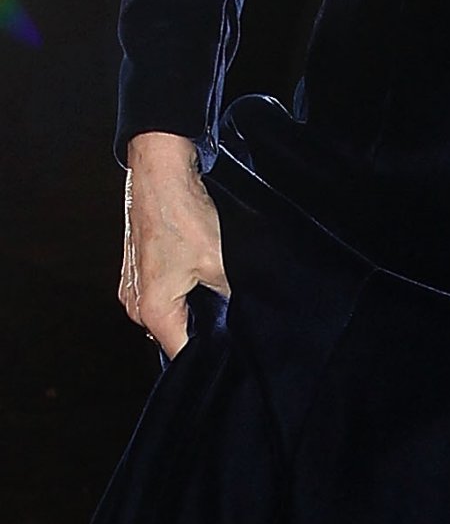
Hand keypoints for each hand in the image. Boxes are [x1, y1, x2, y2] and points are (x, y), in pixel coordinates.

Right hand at [119, 131, 229, 357]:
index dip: (213, 349)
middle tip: (230, 309)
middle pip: (175, 333)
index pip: (184, 353)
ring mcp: (132, 286)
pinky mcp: (137, 268)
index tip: (235, 342)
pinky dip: (181, 287)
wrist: (160, 171)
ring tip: (214, 284)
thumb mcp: (219, 261)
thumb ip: (230, 296)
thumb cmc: (182, 213)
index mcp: (151, 312)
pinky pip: (162, 291)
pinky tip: (200, 268)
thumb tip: (243, 313)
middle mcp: (135, 305)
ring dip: (192, 303)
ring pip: (170, 310)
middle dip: (203, 324)